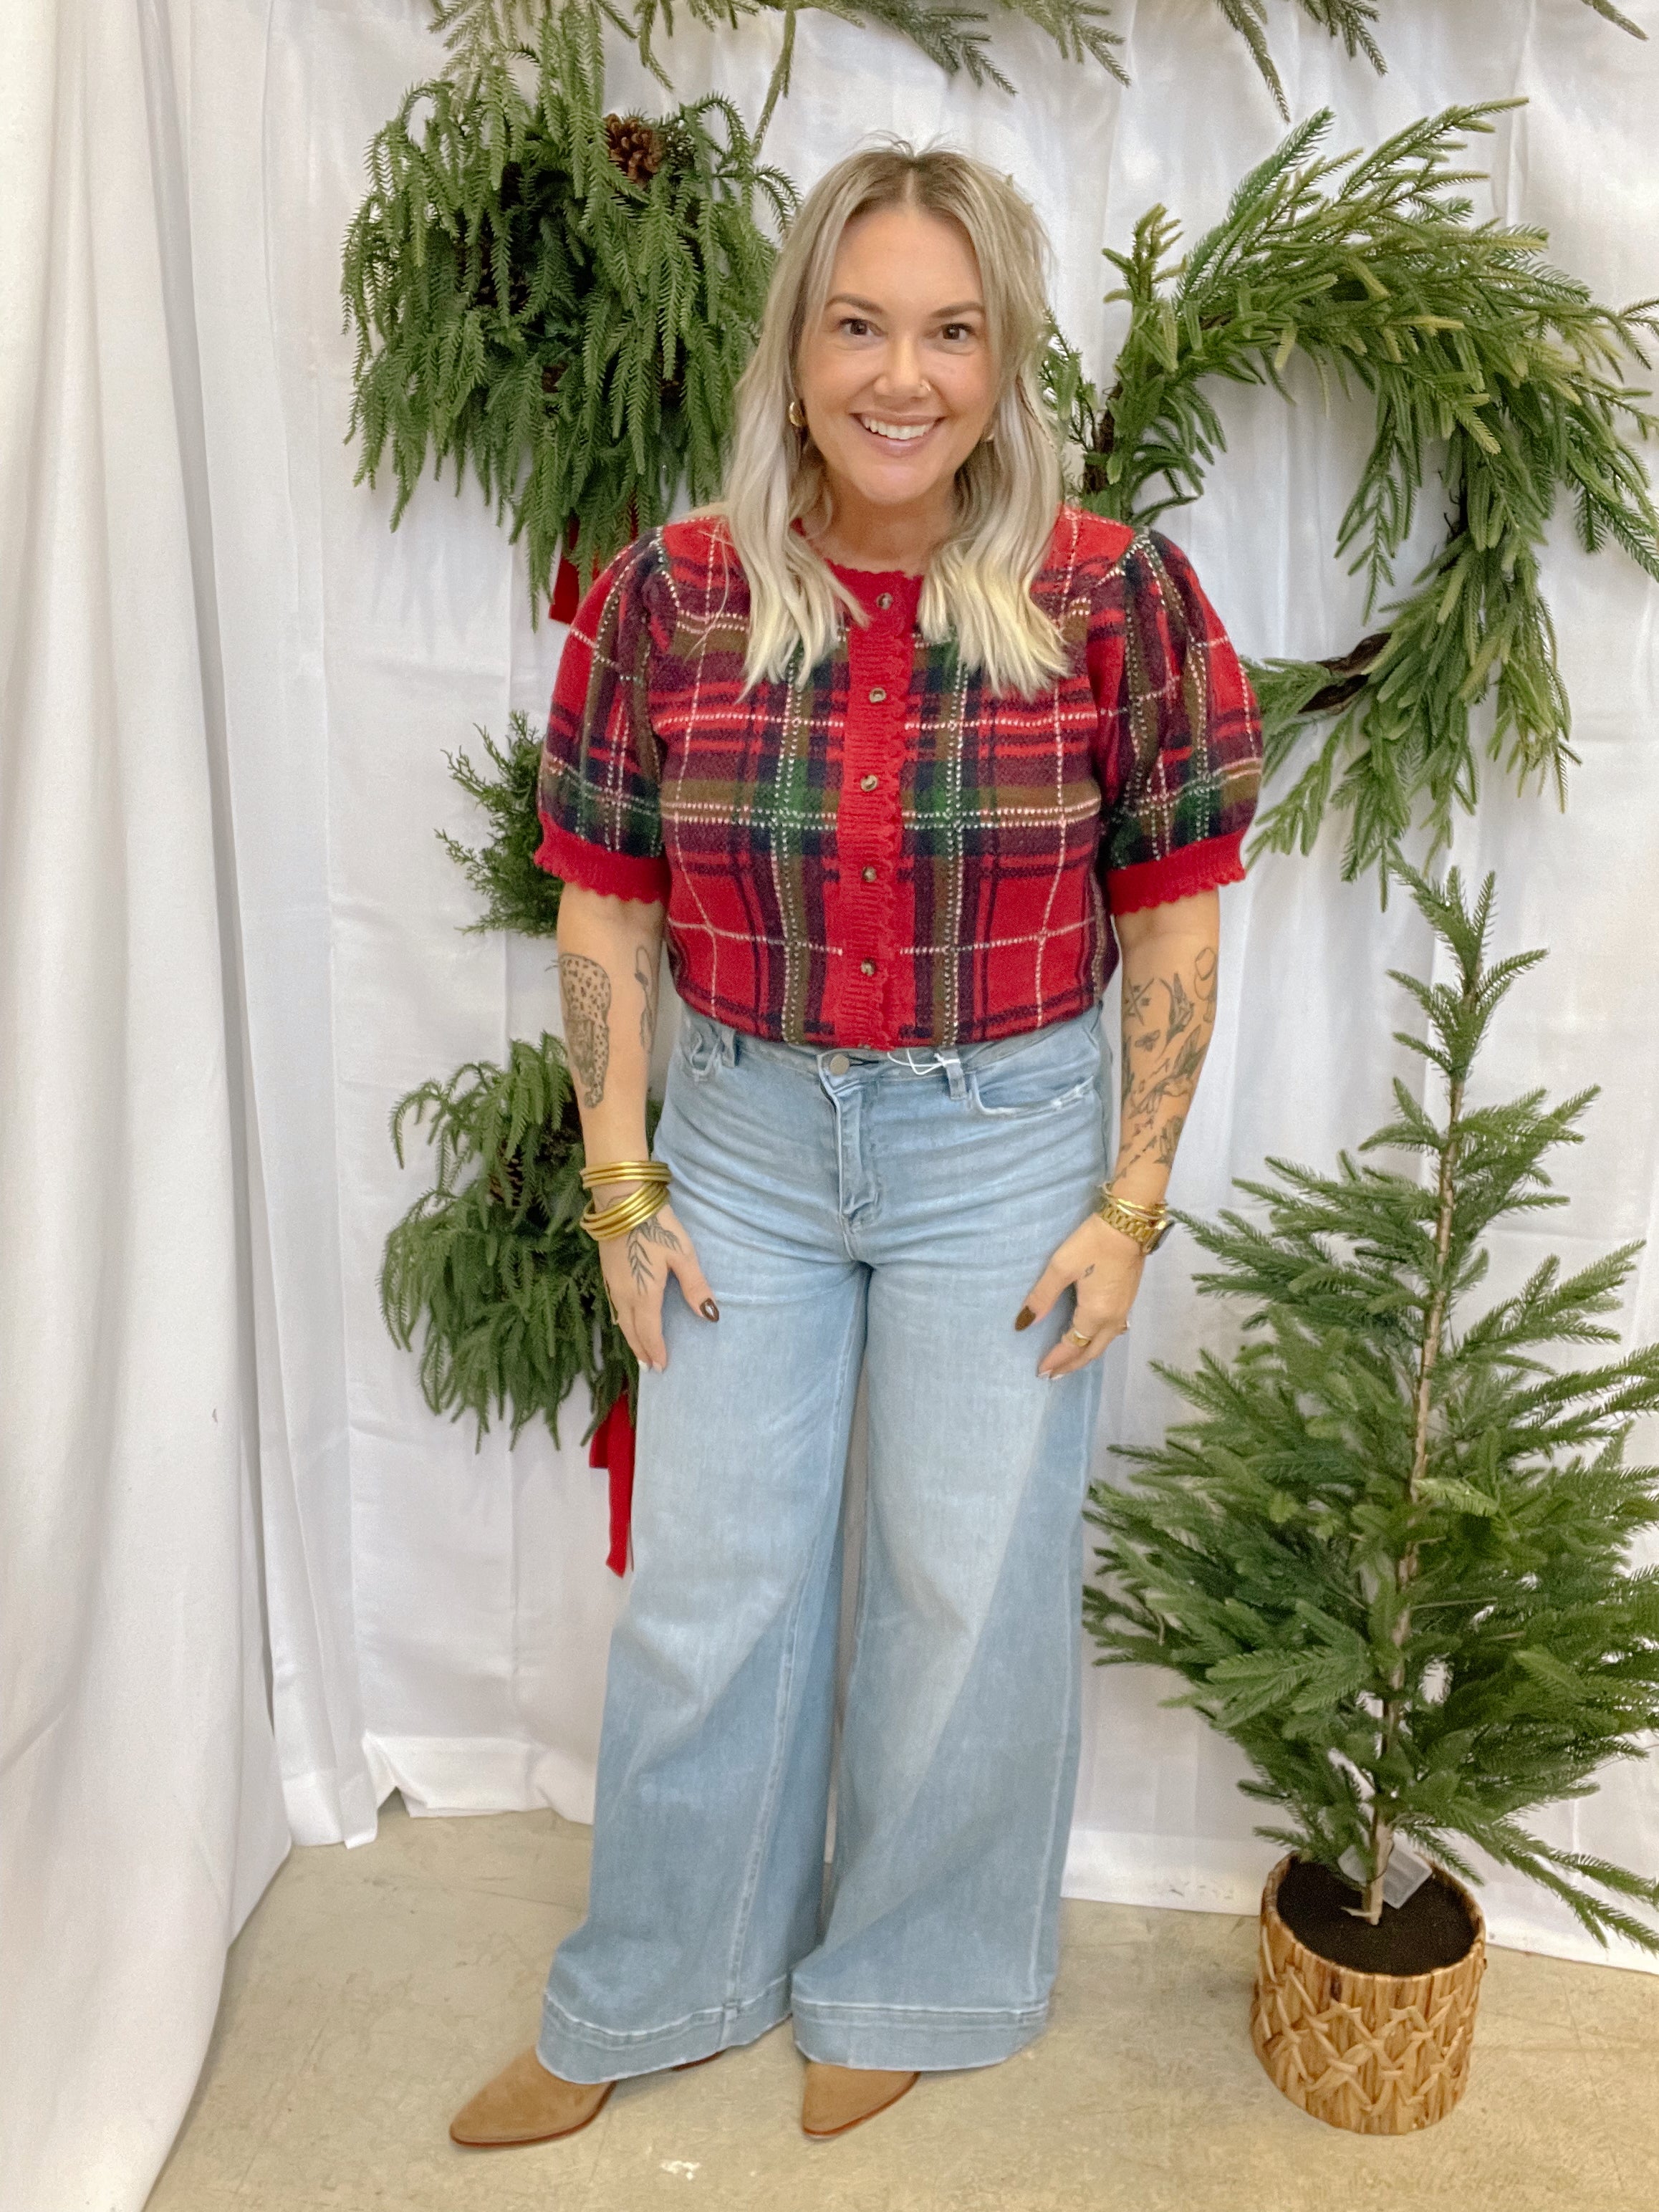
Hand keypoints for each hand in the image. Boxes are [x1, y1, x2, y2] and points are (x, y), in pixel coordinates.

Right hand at [597, 1192, 718, 1371]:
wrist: (621, 1202)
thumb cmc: (657, 1227)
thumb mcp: (683, 1256)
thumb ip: (695, 1287)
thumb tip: (709, 1315)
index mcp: (645, 1295)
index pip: (650, 1332)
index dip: (656, 1351)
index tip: (662, 1367)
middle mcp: (625, 1295)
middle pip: (632, 1332)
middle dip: (642, 1351)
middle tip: (650, 1368)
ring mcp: (612, 1284)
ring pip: (621, 1321)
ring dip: (631, 1338)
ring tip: (640, 1352)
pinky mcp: (606, 1273)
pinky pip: (615, 1307)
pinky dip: (623, 1322)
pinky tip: (626, 1321)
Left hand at [1015, 1214, 1144, 1377]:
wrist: (1129, 1224)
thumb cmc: (1092, 1243)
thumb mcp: (1061, 1267)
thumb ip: (1042, 1296)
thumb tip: (1024, 1323)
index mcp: (1096, 1314)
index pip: (1073, 1345)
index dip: (1056, 1359)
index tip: (1040, 1371)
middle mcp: (1113, 1318)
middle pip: (1092, 1351)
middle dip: (1072, 1365)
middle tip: (1053, 1375)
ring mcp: (1124, 1309)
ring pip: (1104, 1342)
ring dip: (1086, 1354)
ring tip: (1069, 1361)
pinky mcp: (1128, 1299)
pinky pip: (1112, 1332)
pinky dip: (1097, 1341)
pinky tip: (1091, 1336)